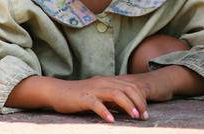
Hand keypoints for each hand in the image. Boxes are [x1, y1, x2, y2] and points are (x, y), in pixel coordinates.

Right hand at [7, 75, 149, 122]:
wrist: (57, 91)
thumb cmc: (79, 96)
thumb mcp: (100, 96)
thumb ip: (113, 100)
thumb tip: (128, 108)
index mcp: (108, 82)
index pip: (131, 86)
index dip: (141, 98)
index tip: (146, 112)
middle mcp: (103, 83)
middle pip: (127, 89)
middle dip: (138, 102)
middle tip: (144, 116)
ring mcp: (93, 89)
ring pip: (115, 94)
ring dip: (127, 105)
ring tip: (134, 116)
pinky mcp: (83, 98)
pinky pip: (96, 104)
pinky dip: (105, 112)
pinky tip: (111, 121)